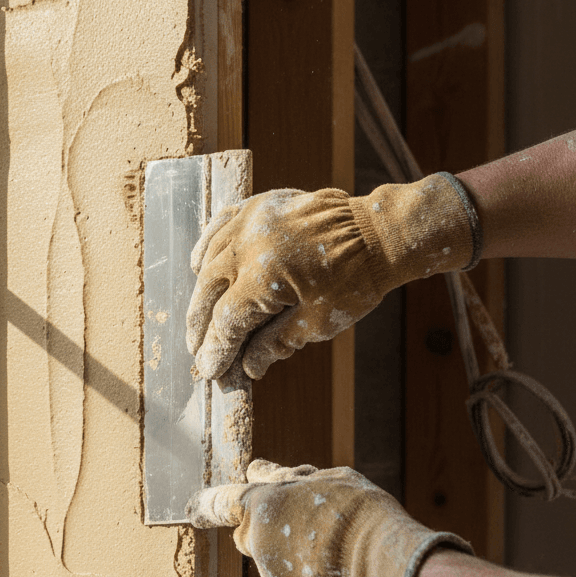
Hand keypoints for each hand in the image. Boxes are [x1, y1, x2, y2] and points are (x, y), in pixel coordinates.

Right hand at [185, 175, 480, 380]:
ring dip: (201, 293)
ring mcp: (250, 222)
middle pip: (208, 293)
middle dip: (200, 326)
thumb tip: (248, 367)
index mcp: (263, 277)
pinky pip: (219, 227)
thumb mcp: (319, 322)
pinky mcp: (257, 206)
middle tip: (197, 349)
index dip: (215, 349)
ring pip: (208, 261)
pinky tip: (201, 266)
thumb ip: (277, 343)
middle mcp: (248, 246)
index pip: (226, 322)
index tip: (209, 370)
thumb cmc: (355, 280)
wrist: (378, 233)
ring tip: (200, 318)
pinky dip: (206, 249)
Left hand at [186, 459, 472, 576]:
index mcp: (261, 507)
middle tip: (302, 518)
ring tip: (333, 546)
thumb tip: (255, 469)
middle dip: (265, 528)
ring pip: (274, 563)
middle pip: (248, 535)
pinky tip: (338, 571)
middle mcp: (259, 546)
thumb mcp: (325, 478)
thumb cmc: (357, 512)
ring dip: (292, 555)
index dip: (209, 502)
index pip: (221, 502)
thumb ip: (283, 476)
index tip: (194, 507)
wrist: (386, 565)